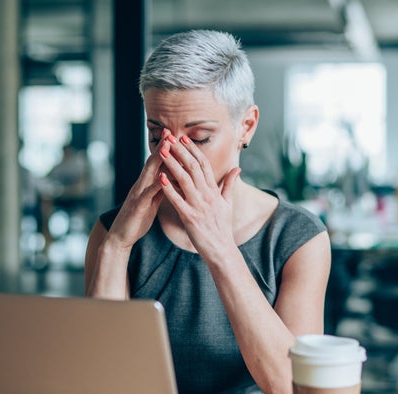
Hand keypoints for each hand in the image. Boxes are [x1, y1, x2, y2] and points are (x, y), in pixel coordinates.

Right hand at [105, 129, 173, 249]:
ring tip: (167, 146)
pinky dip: (155, 185)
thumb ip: (160, 189)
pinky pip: (147, 194)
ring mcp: (138, 194)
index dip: (166, 149)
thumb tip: (171, 178)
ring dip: (158, 159)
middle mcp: (141, 185)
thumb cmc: (137, 219)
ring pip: (148, 173)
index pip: (157, 163)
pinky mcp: (137, 207)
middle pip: (152, 162)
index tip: (175, 135)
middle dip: (162, 146)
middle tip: (170, 131)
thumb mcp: (151, 201)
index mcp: (147, 184)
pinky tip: (163, 178)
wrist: (120, 237)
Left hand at [158, 135, 240, 259]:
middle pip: (193, 167)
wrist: (222, 250)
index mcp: (214, 191)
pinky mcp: (190, 218)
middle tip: (169, 138)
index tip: (183, 138)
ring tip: (161, 151)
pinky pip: (177, 200)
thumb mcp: (228, 203)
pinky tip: (160, 177)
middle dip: (180, 151)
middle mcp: (207, 195)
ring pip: (184, 180)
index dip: (193, 150)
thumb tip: (237, 168)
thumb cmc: (223, 227)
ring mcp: (199, 206)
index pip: (203, 164)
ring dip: (172, 164)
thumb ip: (230, 184)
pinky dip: (169, 188)